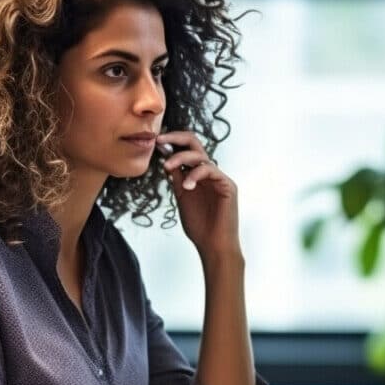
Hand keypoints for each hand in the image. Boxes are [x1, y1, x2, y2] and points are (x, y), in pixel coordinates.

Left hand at [157, 131, 239, 257]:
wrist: (213, 246)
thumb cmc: (199, 227)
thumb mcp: (182, 198)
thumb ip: (177, 179)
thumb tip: (166, 161)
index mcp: (199, 175)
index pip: (187, 150)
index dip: (172, 144)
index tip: (156, 143)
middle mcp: (210, 173)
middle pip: (195, 144)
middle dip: (176, 138)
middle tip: (159, 140)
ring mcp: (219, 178)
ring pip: (200, 155)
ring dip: (180, 158)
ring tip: (167, 168)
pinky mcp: (228, 185)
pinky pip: (210, 169)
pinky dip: (195, 174)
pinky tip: (187, 185)